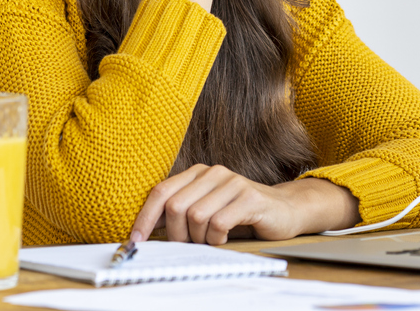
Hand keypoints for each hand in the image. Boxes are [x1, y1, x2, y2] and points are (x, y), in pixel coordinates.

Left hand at [130, 164, 359, 245]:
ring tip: (211, 241)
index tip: (135, 241)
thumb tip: (144, 230)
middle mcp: (213, 172)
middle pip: (175, 206)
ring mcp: (232, 182)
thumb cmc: (239, 214)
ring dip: (199, 239)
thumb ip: (179, 214)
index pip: (160, 191)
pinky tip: (225, 239)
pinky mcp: (249, 197)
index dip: (144, 218)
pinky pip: (218, 223)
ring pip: (195, 217)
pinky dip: (217, 239)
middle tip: (188, 246)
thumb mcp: (205, 210)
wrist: (283, 211)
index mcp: (197, 173)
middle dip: (176, 234)